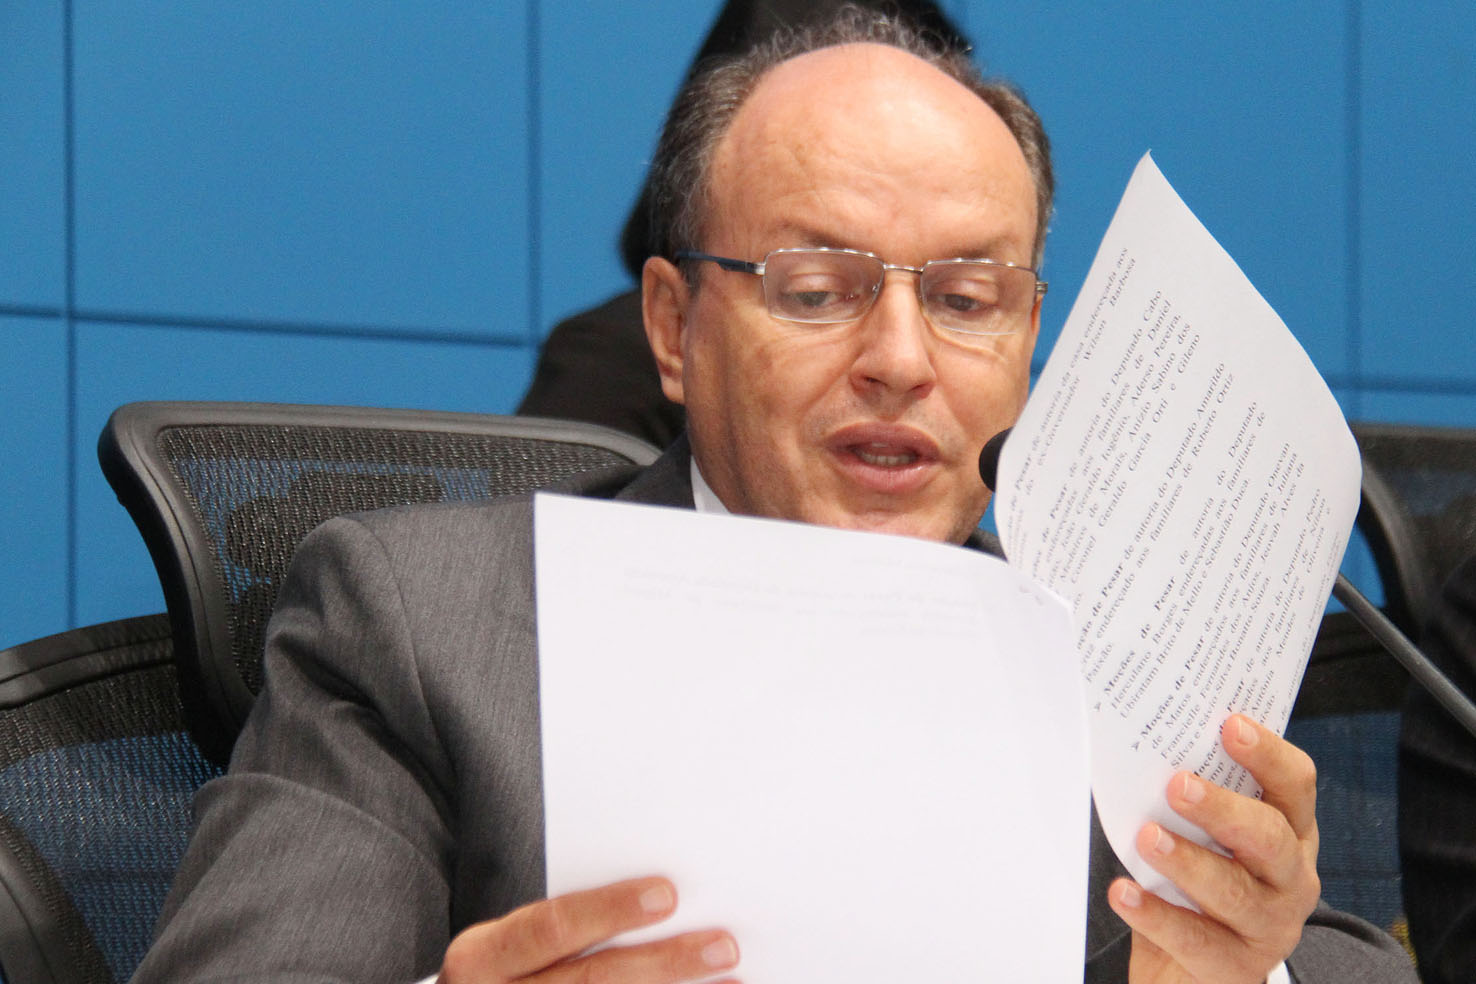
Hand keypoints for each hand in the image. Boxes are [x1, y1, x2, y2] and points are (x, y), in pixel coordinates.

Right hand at [438, 876, 739, 983]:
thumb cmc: (513, 969)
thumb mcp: (512, 944)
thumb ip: (566, 922)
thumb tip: (664, 894)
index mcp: (480, 958)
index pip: (548, 928)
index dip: (607, 910)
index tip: (667, 894)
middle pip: (590, 982)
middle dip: (663, 962)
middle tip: (723, 945)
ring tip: (730, 980)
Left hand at [1108, 714, 1319, 982]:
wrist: (1193, 971)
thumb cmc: (1196, 886)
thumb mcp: (1205, 838)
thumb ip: (1190, 799)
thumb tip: (1143, 747)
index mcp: (1289, 832)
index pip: (1294, 785)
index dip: (1267, 754)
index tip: (1230, 724)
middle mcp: (1290, 878)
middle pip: (1269, 837)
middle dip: (1223, 808)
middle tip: (1178, 785)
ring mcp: (1269, 927)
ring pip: (1234, 891)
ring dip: (1187, 860)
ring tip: (1147, 837)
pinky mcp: (1237, 969)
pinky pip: (1196, 940)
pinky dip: (1156, 915)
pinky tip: (1124, 894)